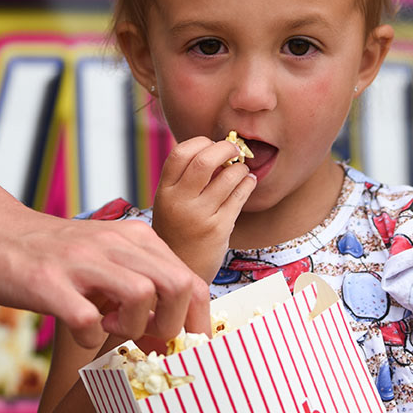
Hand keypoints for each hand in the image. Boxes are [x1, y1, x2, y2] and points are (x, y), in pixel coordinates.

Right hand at [0, 205, 208, 350]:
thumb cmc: (53, 255)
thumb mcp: (106, 254)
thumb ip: (140, 279)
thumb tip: (174, 327)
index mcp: (135, 237)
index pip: (190, 278)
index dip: (198, 319)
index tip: (189, 345)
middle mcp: (113, 244)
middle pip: (177, 284)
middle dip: (174, 324)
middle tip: (150, 341)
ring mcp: (81, 262)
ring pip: (141, 296)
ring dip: (133, 327)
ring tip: (111, 328)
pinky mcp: (48, 283)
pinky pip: (87, 319)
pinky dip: (91, 336)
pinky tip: (81, 331)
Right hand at [153, 136, 255, 281]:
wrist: (183, 270)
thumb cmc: (179, 230)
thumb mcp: (170, 203)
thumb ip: (186, 178)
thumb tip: (218, 148)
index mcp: (164, 192)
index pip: (180, 153)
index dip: (200, 142)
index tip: (211, 144)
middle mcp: (179, 202)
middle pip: (205, 161)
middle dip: (225, 148)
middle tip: (235, 149)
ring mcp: (199, 217)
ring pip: (228, 177)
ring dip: (240, 168)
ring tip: (242, 170)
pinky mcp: (219, 229)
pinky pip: (240, 196)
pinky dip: (248, 183)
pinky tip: (248, 182)